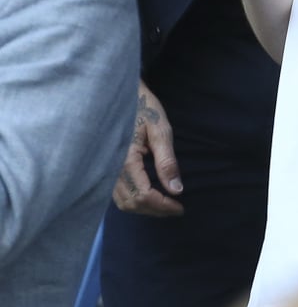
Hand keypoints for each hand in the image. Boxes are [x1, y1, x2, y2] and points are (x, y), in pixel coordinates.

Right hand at [112, 80, 183, 217]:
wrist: (124, 96)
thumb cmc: (145, 109)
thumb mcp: (161, 131)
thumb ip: (167, 162)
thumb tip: (176, 190)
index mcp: (125, 160)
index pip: (142, 195)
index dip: (162, 206)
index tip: (180, 207)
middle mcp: (112, 170)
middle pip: (132, 203)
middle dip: (155, 210)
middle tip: (176, 208)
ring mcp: (108, 170)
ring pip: (123, 202)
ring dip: (145, 208)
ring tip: (165, 205)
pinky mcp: (109, 169)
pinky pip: (119, 195)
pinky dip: (135, 201)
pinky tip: (150, 195)